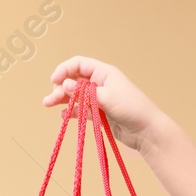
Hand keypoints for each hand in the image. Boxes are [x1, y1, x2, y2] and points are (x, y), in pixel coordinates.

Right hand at [44, 56, 166, 153]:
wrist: (147, 131)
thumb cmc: (132, 108)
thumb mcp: (106, 97)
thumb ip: (84, 92)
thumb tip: (64, 85)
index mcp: (103, 72)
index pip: (78, 64)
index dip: (64, 70)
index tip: (54, 81)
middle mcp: (100, 83)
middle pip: (74, 80)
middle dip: (60, 87)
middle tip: (50, 100)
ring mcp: (99, 99)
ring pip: (76, 96)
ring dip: (62, 99)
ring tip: (48, 104)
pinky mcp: (100, 114)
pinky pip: (82, 109)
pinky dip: (72, 111)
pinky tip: (63, 115)